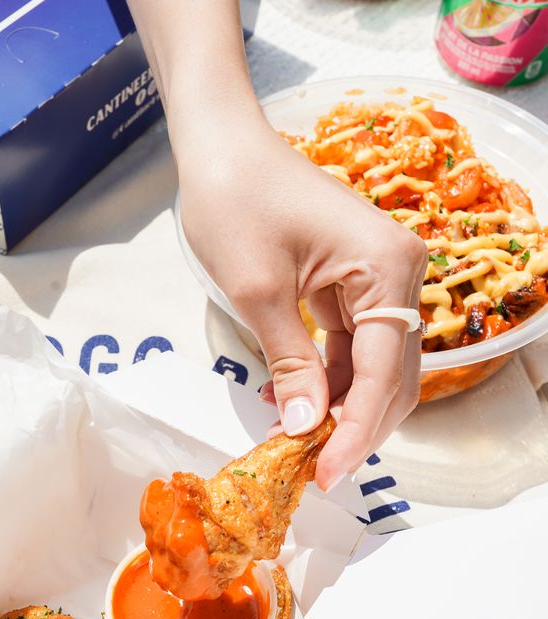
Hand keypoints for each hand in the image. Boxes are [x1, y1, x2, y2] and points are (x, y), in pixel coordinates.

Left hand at [175, 106, 428, 490]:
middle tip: (316, 470)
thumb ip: (291, 362)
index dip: (357, 430)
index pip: (383, 372)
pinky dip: (327, 379)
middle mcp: (398, 272)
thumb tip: (306, 427)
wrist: (220, 145)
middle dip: (357, 425)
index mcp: (387, 268)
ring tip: (298, 443)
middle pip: (393, 375)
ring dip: (341, 407)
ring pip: (374, 366)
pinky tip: (292, 401)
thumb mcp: (258, 293)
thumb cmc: (235, 201)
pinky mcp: (355, 282)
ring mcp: (379, 277)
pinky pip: (352, 346)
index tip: (327, 473)